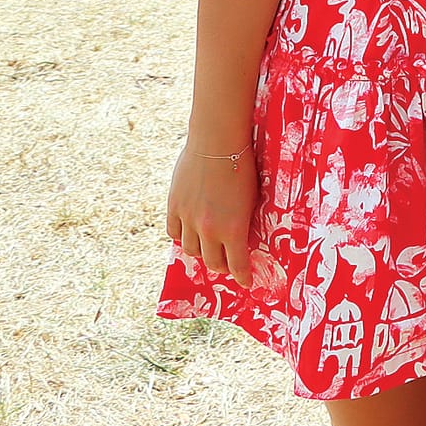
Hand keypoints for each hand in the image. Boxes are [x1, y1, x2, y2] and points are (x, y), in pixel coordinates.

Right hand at [166, 141, 257, 282]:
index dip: (242, 276)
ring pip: (190, 250)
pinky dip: (182, 236)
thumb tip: (242, 237)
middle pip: (212, 262)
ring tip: (207, 248)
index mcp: (233, 229)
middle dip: (221, 266)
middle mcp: (208, 230)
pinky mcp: (174, 207)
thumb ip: (243, 221)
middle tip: (227, 264)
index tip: (246, 282)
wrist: (217, 143)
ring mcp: (189, 219)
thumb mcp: (252, 198)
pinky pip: (174, 232)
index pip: (236, 264)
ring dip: (200, 252)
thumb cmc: (243, 166)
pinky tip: (188, 233)